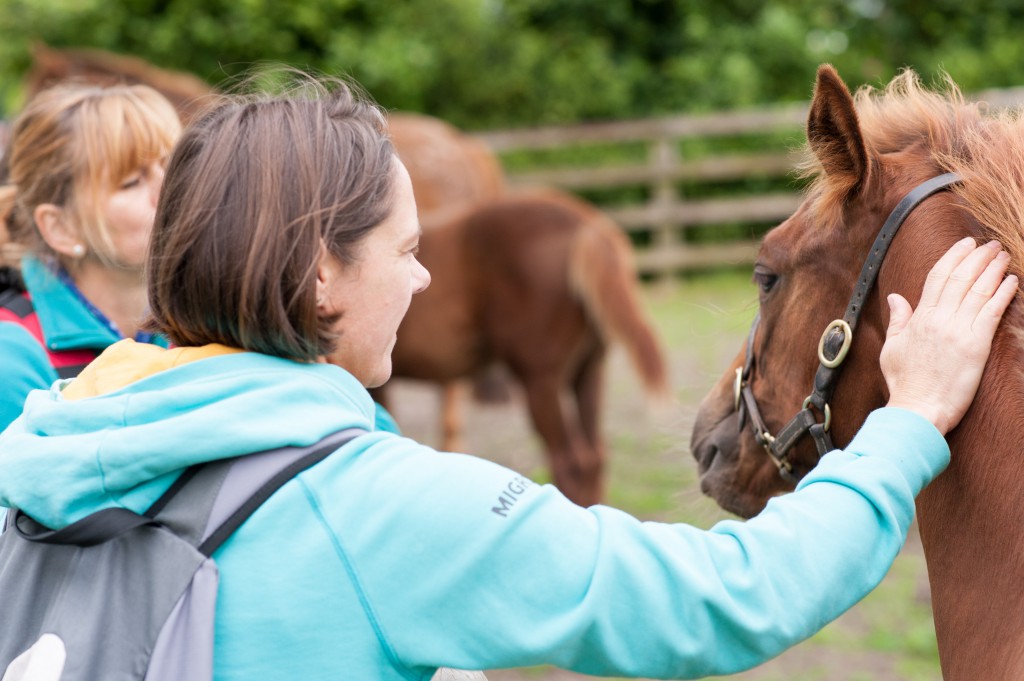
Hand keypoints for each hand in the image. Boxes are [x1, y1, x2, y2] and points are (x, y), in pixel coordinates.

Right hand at [881, 237, 1016, 434]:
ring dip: (993, 269)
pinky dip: (1003, 293)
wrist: (918, 409)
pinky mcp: (976, 345)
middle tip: (991, 244)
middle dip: (978, 256)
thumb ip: (898, 320)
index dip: (953, 256)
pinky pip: (992, 311)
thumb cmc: (904, 383)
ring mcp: (958, 330)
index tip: (965, 244)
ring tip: (1003, 256)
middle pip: (961, 277)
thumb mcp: (892, 348)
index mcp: (919, 317)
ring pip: (979, 289)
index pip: (937, 276)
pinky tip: (1012, 281)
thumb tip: (895, 298)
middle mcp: (939, 318)